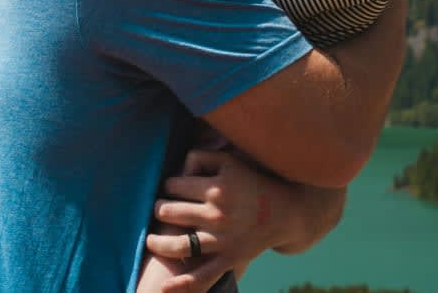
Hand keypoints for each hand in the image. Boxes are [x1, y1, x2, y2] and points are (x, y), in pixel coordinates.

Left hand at [145, 150, 287, 292]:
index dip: (169, 186)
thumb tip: (176, 169)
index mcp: (217, 188)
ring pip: (178, 245)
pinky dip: (182, 284)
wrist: (285, 212)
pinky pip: (202, 276)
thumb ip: (201, 157)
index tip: (173, 188)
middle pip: (170, 212)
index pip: (174, 185)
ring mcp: (222, 239)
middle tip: (161, 210)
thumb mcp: (230, 160)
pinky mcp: (229, 259)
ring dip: (158, 242)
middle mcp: (217, 214)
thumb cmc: (252, 182)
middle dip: (160, 210)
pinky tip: (165, 287)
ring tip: (152, 240)